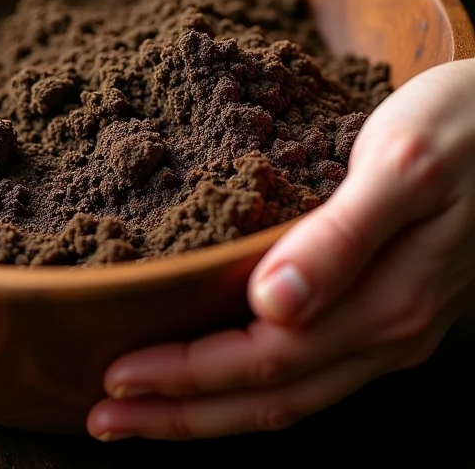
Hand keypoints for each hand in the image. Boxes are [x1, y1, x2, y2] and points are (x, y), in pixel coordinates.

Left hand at [88, 59, 474, 440]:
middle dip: (182, 413)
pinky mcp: (386, 311)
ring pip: (289, 394)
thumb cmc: (458, 129)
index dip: (187, 376)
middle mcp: (385, 332)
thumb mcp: (398, 167)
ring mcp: (389, 329)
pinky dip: (250, 383)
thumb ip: (340, 238)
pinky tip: (216, 372)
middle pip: (268, 395)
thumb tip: (273, 304)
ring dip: (211, 408)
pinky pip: (310, 370)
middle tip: (105, 415)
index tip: (118, 375)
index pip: (263, 360)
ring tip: (143, 409)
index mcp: (383, 303)